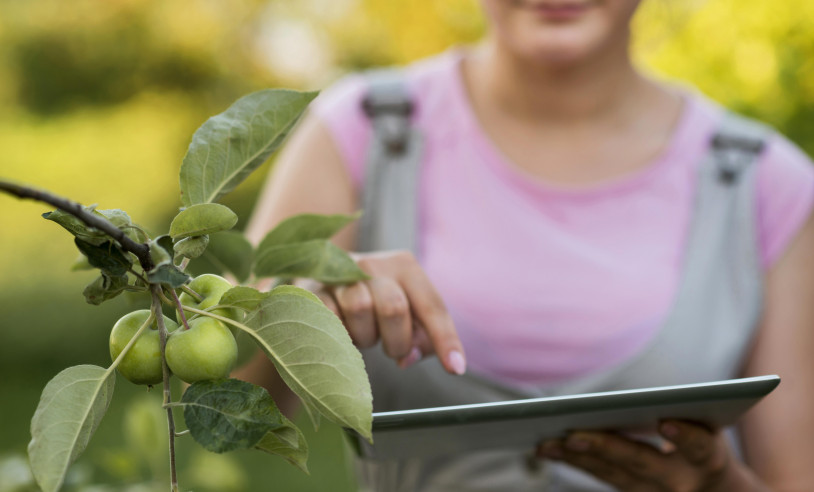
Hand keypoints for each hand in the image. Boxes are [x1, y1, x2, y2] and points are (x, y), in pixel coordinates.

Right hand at [298, 250, 466, 374]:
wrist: (321, 287)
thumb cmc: (373, 305)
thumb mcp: (404, 315)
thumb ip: (419, 337)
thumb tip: (409, 358)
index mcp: (404, 266)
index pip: (431, 305)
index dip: (444, 339)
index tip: (455, 369)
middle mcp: (372, 263)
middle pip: (394, 307)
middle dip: (397, 341)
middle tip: (394, 351)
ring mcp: (339, 274)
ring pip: (360, 310)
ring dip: (365, 337)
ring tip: (363, 335)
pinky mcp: (311, 290)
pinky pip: (330, 318)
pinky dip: (340, 336)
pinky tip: (341, 334)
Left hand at [537, 420, 759, 490]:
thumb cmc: (704, 446)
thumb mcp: (707, 429)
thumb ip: (684, 417)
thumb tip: (647, 402)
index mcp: (708, 459)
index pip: (699, 447)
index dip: (684, 436)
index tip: (665, 421)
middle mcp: (682, 483)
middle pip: (641, 462)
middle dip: (604, 448)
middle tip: (572, 435)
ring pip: (611, 474)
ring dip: (576, 457)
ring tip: (546, 443)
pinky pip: (601, 477)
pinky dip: (574, 461)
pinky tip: (548, 448)